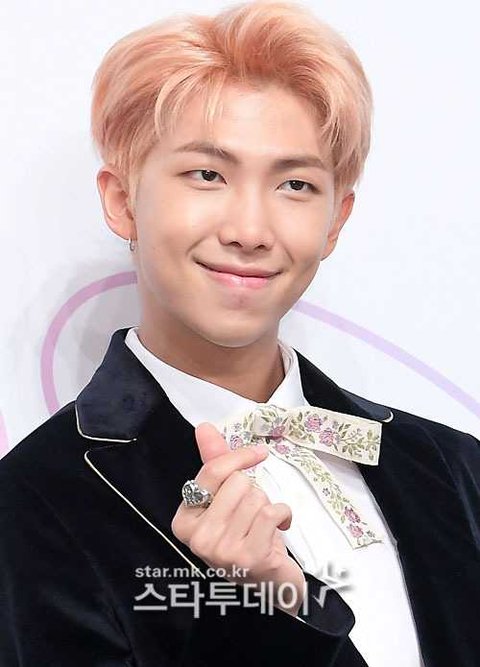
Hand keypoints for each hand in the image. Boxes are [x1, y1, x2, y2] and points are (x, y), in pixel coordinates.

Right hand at [171, 422, 305, 615]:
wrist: (269, 584)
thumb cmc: (246, 536)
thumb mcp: (226, 499)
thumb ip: (215, 463)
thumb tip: (204, 427)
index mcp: (184, 521)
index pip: (211, 472)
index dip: (239, 457)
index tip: (258, 453)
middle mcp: (198, 538)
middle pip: (238, 483)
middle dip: (254, 492)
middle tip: (252, 515)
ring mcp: (223, 551)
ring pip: (256, 496)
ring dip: (267, 505)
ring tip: (262, 526)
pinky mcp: (250, 558)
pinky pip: (271, 511)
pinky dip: (284, 514)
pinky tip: (278, 530)